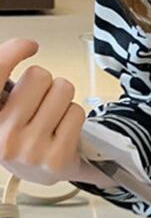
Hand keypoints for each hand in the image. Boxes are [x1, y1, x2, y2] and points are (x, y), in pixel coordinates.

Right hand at [0, 37, 90, 186]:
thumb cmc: (23, 132)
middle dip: (45, 83)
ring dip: (62, 98)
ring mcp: (30, 151)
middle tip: (40, 103)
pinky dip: (74, 115)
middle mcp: (2, 138)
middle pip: (39, 76)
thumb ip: (4, 78)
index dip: (12, 53)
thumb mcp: (4, 106)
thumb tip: (23, 45)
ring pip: (62, 91)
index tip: (28, 45)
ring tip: (53, 117)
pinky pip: (77, 112)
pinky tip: (64, 130)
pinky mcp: (57, 158)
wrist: (42, 172)